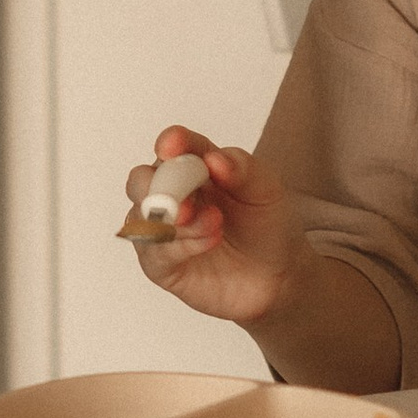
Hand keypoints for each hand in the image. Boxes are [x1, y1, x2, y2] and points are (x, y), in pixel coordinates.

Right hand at [122, 126, 300, 331]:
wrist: (276, 275)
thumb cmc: (266, 225)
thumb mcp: (266, 191)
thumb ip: (243, 169)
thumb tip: (215, 159)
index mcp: (194, 165)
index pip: (175, 146)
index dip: (171, 142)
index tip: (172, 146)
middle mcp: (172, 193)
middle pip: (141, 179)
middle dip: (159, 188)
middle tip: (186, 203)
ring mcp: (162, 229)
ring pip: (143, 217)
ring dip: (176, 220)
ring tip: (215, 223)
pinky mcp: (160, 264)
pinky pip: (155, 253)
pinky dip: (181, 245)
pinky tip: (210, 241)